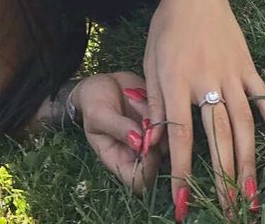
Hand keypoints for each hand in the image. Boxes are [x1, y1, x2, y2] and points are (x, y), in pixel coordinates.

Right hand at [71, 71, 163, 194]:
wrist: (101, 82)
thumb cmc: (94, 102)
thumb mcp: (99, 114)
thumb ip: (117, 128)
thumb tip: (138, 143)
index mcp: (119, 160)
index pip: (139, 182)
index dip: (147, 168)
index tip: (143, 143)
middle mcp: (138, 152)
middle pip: (161, 163)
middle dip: (157, 141)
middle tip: (144, 118)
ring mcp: (151, 136)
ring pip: (169, 140)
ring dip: (158, 120)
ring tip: (136, 101)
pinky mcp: (160, 118)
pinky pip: (171, 118)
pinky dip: (160, 106)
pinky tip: (142, 94)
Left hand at [142, 0, 264, 218]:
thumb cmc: (166, 27)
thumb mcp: (150, 60)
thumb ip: (153, 102)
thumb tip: (153, 144)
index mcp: (176, 80)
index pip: (181, 136)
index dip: (182, 173)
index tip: (182, 204)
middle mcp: (206, 80)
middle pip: (218, 137)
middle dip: (222, 178)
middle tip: (226, 212)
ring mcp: (231, 73)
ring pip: (244, 125)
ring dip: (249, 163)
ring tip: (251, 197)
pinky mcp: (248, 66)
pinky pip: (264, 98)